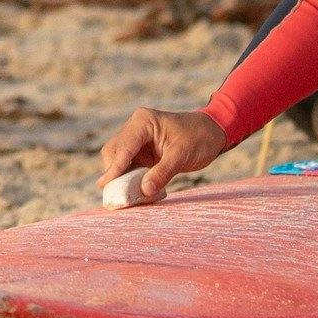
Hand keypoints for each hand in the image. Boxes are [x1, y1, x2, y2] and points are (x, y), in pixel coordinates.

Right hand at [97, 105, 231, 205]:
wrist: (212, 133)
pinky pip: (129, 167)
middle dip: (114, 173)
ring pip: (118, 161)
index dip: (114, 167)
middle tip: (117, 195)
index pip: (123, 146)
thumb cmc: (199, 138)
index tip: (105, 185)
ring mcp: (137, 140)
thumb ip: (162, 173)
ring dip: (121, 178)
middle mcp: (135, 128)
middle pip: (113, 153)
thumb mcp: (182, 156)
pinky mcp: (141, 152)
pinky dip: (129, 179)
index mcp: (143, 122)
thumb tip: (143, 191)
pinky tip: (135, 191)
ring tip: (127, 196)